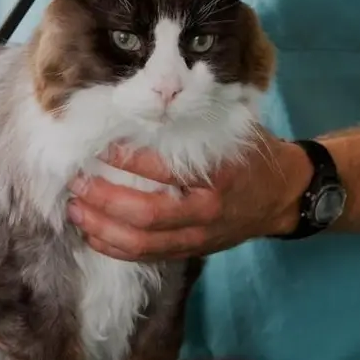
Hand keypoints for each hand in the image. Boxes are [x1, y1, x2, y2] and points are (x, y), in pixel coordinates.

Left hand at [66, 132, 313, 260]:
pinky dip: (115, 248)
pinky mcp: (191, 250)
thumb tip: (147, 104)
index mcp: (219, 177)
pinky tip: (92, 233)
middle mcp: (207, 212)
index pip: (167, 171)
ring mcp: (198, 237)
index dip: (130, 160)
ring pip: (142, 243)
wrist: (283, 196)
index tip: (103, 147)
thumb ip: (196, 122)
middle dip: (105, 200)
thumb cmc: (253, 157)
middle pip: (147, 216)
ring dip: (102, 228)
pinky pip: (147, 256)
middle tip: (79, 181)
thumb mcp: (234, 130)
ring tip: (76, 208)